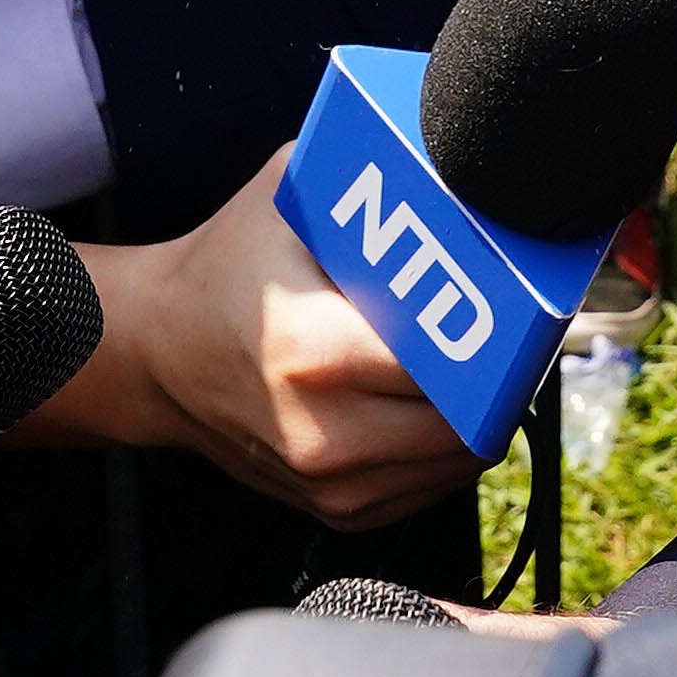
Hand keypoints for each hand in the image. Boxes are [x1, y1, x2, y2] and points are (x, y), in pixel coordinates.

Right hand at [77, 154, 469, 526]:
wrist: (160, 351)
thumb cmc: (229, 266)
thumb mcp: (289, 199)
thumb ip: (370, 184)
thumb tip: (458, 165)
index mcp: (316, 348)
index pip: (456, 361)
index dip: (500, 334)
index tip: (515, 309)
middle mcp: (324, 431)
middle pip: (471, 419)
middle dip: (500, 378)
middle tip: (506, 336)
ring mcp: (330, 484)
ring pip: (459, 461)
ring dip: (479, 416)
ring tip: (470, 366)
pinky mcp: (335, 511)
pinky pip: (429, 487)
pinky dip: (443, 449)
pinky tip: (428, 403)